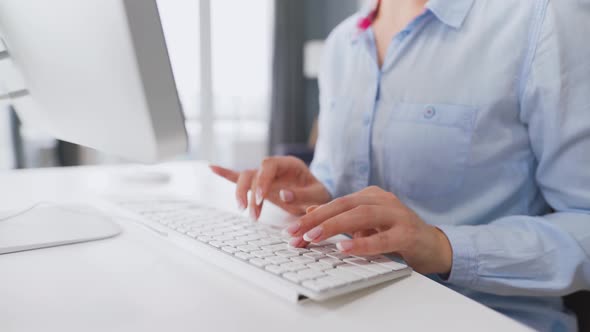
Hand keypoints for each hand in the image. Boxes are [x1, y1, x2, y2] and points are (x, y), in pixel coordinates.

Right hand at [210, 156, 330, 219]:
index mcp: (289, 164)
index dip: (262, 180)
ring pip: (245, 178)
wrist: (319, 197)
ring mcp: (265, 175)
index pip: (269, 165)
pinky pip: (240, 177)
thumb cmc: (320, 195)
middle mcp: (275, 167)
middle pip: (253, 172)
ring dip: (242, 195)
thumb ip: (303, 195)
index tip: (261, 198)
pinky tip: (212, 168)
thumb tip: (283, 194)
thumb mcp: (318, 195)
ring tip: (246, 212)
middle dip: (250, 192)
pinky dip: (226, 173)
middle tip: (253, 213)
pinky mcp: (259, 184)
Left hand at [285, 186, 452, 274]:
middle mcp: (383, 200)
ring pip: (361, 216)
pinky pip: (383, 238)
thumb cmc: (395, 235)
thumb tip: (310, 213)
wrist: (432, 245)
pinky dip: (362, 243)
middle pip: (344, 205)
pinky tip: (345, 248)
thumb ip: (341, 218)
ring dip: (334, 226)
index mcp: (370, 196)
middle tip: (294, 233)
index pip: (335, 203)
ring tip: (313, 237)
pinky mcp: (408, 233)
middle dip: (316, 219)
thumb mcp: (364, 225)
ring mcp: (397, 215)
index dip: (311, 216)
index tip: (290, 230)